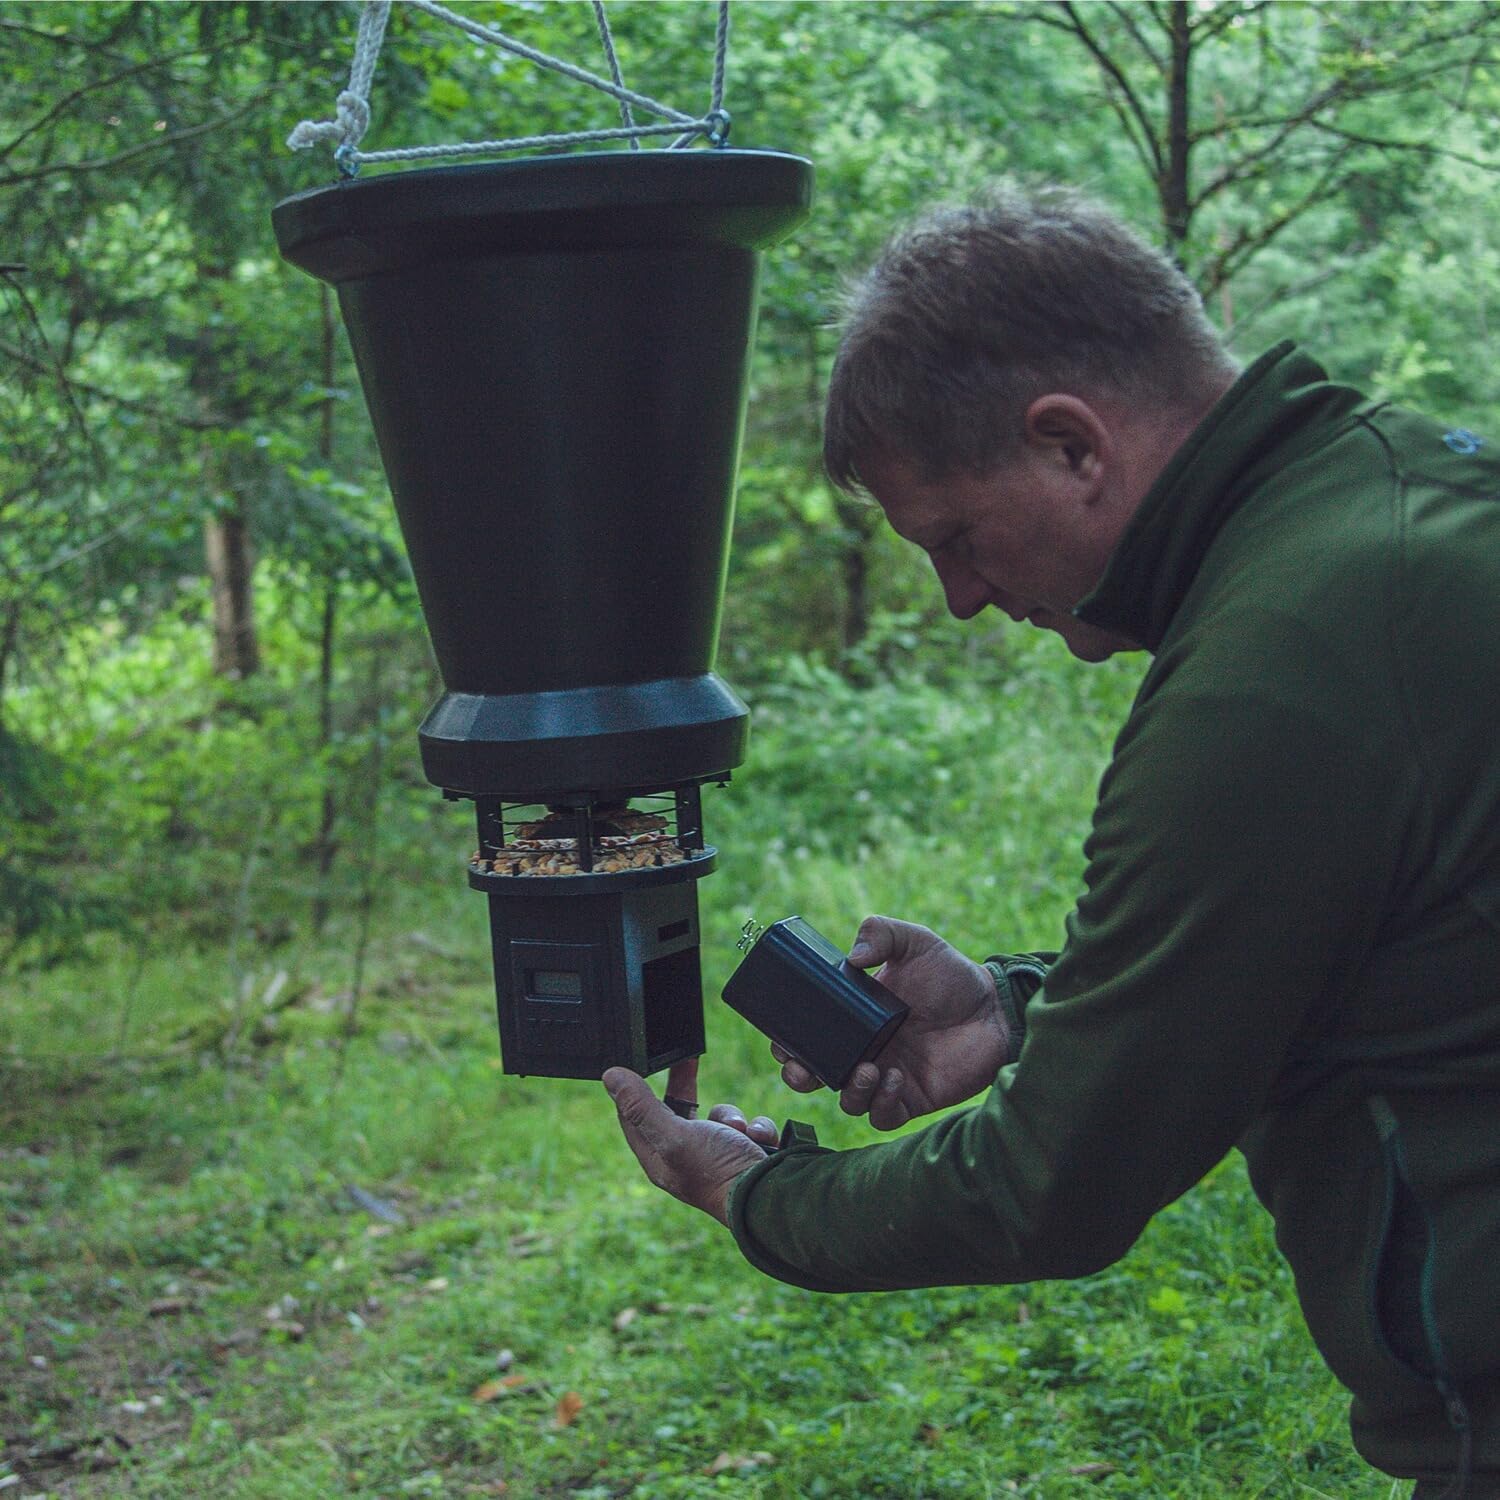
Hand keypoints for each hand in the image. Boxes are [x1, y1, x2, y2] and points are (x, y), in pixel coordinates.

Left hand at [603, 1067, 778, 1224]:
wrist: (770, 1196)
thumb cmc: (718, 1171)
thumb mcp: (674, 1134)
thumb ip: (642, 1105)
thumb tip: (610, 1076)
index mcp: (658, 1158)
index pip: (633, 1117)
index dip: (634, 1088)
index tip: (641, 1061)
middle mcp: (682, 1157)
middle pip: (674, 1109)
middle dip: (684, 1086)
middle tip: (688, 1057)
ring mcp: (713, 1155)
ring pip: (716, 1115)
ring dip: (730, 1115)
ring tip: (739, 1130)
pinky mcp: (741, 1152)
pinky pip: (745, 1125)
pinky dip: (754, 1127)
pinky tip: (758, 1139)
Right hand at [774, 915, 1008, 1130]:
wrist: (995, 1010)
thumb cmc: (953, 975)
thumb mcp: (915, 942)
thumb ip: (882, 932)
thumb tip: (852, 957)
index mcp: (854, 1017)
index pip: (809, 1034)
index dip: (787, 1042)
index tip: (782, 1039)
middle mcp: (864, 1049)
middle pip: (815, 1074)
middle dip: (799, 1075)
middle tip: (803, 1068)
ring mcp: (886, 1076)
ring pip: (847, 1100)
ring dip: (848, 1090)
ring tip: (868, 1068)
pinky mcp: (910, 1098)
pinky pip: (882, 1115)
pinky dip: (882, 1101)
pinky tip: (896, 1077)